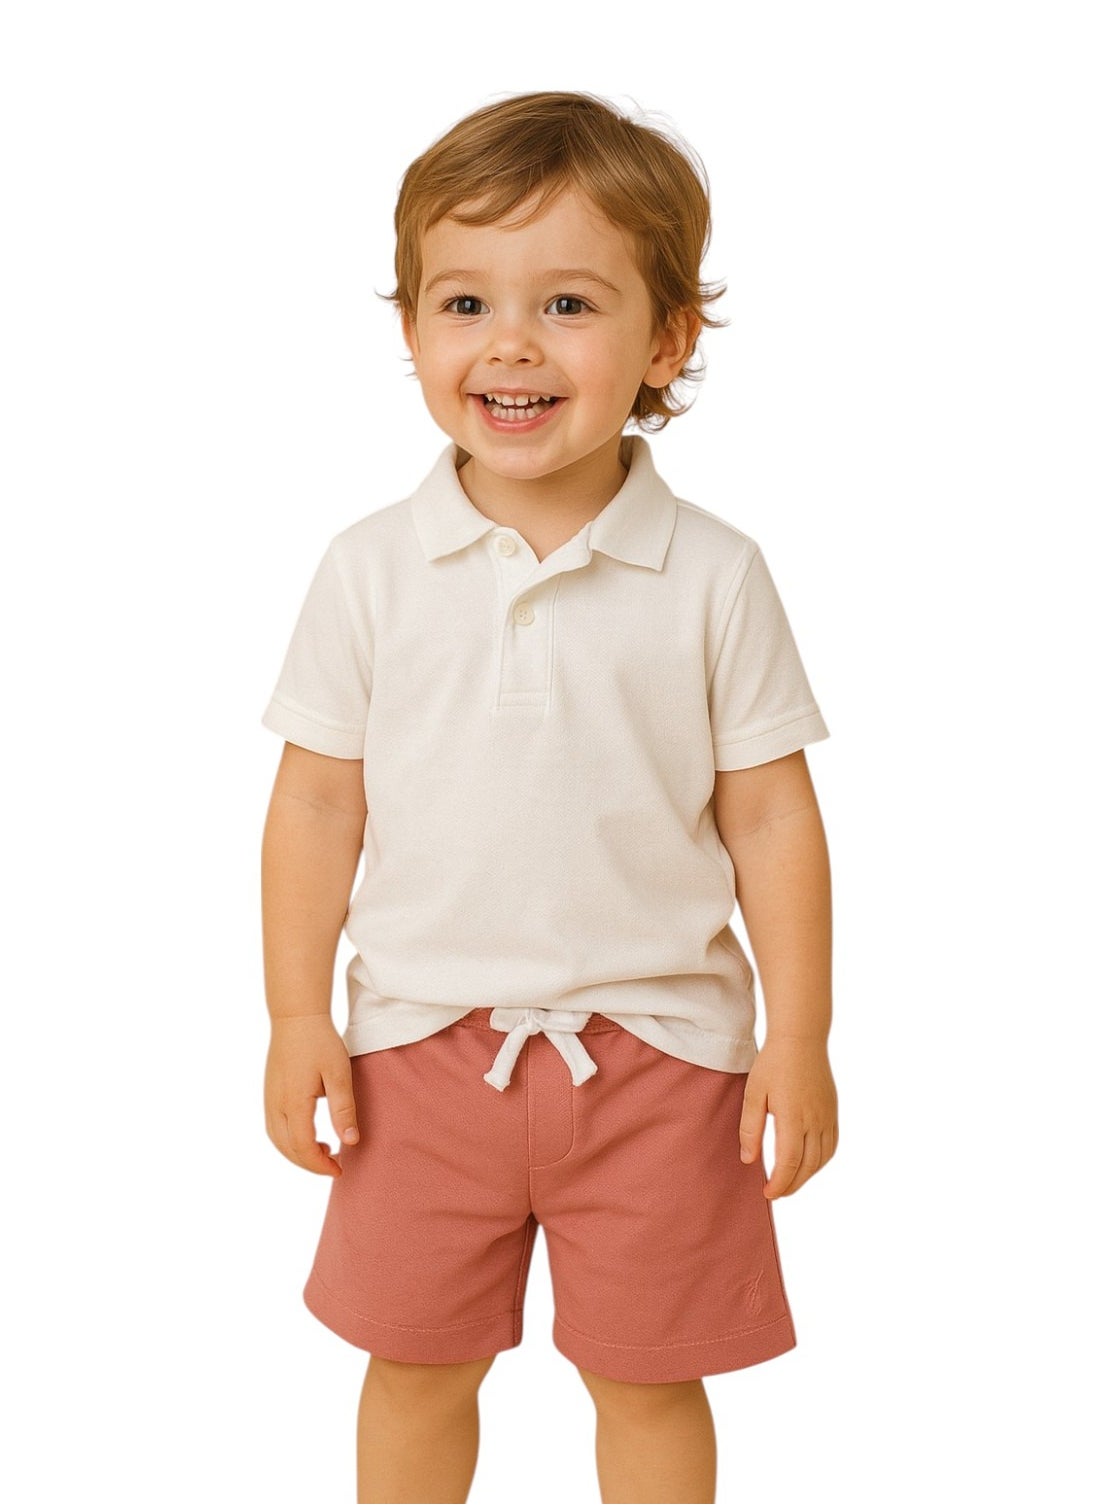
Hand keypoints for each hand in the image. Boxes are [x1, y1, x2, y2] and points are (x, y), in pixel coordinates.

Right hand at [264, 1016, 359, 1175]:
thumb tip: (349, 1141)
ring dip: (298, 1154)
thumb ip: (343, 1109)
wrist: (296, 1016)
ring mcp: (269, 1099)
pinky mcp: (269, 1093)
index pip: (303, 1147)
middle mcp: (276, 1105)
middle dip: (310, 1163)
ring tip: (323, 1151)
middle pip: (288, 1149)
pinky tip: (308, 1135)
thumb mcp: (338, 1074)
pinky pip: (274, 1128)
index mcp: (293, 1102)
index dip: (320, 1164)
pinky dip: (289, 1141)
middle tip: (335, 1165)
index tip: (340, 1169)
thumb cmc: (320, 1041)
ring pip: (278, 1141)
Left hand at [739, 1037, 837, 1198]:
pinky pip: (832, 1145)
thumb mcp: (753, 1093)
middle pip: (808, 1166)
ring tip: (790, 1182)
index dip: (780, 1183)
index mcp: (793, 1117)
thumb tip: (749, 1160)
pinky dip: (821, 1161)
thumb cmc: (773, 1063)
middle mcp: (815, 1120)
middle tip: (775, 1193)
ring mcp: (828, 1116)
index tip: (767, 1193)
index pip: (789, 1162)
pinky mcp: (833, 1111)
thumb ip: (750, 1129)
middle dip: (792, 1185)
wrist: (801, 1038)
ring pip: (822, 1159)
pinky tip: (809, 1164)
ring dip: (807, 1176)